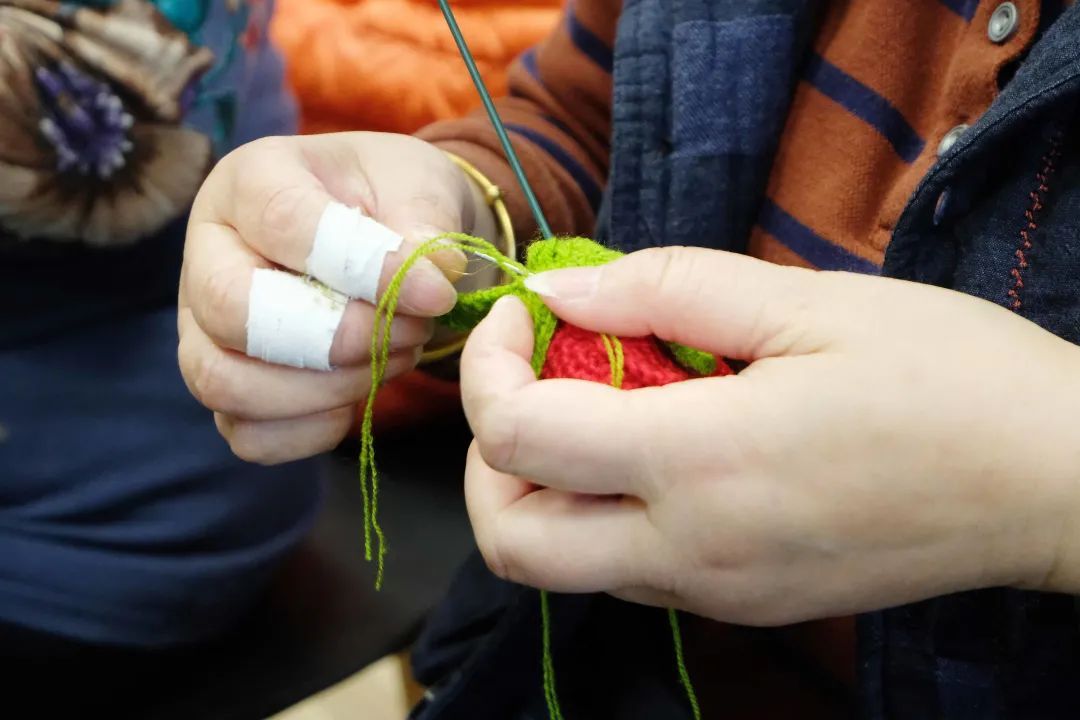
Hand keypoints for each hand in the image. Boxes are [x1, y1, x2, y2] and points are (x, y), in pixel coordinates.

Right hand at [179, 133, 493, 463]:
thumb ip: (425, 224)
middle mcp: (209, 251)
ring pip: (223, 382)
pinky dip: (311, 430)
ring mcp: (204, 324)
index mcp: (251, 180)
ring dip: (324, 389)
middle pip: (229, 310)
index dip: (364, 267)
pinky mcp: (225, 382)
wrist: (388, 234)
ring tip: (393, 357)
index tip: (437, 293)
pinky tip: (359, 398)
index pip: (281, 222)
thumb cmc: (394, 200)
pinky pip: (246, 433)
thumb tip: (437, 274)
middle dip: (334, 338)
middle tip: (409, 331)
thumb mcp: (421, 185)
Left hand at [461, 247, 1079, 624]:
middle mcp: (692, 549)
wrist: (1051, 481)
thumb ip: (663, 290)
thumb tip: (558, 291)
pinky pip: (630, 570)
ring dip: (547, 483)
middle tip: (534, 379)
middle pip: (511, 538)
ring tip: (606, 401)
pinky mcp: (743, 603)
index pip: (516, 439)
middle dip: (489, 456)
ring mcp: (716, 592)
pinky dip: (606, 508)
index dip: (488, 369)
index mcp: (702, 462)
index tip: (524, 317)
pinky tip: (662, 444)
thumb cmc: (946, 376)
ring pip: (564, 563)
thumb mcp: (807, 301)